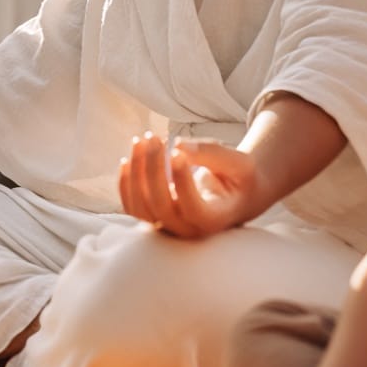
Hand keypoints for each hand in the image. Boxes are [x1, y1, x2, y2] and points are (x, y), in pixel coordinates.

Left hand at [117, 133, 270, 237]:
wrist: (236, 195)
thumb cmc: (240, 177)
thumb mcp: (238, 162)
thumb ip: (212, 154)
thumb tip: (177, 145)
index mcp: (215, 220)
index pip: (192, 208)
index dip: (181, 181)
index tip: (177, 152)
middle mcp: (190, 230)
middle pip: (161, 205)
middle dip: (152, 167)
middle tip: (153, 137)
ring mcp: (169, 227)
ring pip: (141, 208)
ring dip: (135, 172)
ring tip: (141, 140)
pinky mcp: (155, 219)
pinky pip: (132, 207)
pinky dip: (126, 183)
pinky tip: (129, 159)